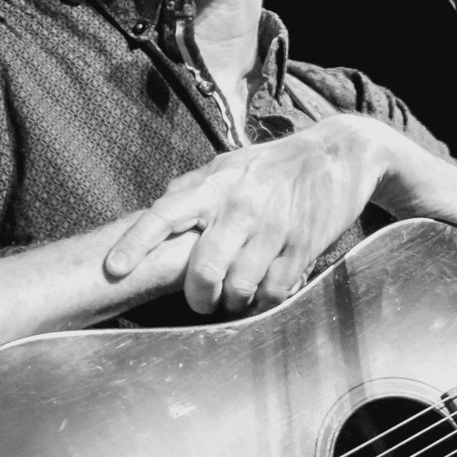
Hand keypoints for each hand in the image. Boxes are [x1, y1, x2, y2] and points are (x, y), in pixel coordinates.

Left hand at [105, 117, 389, 315]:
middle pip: (204, 270)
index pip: (165, 213)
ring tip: (236, 294)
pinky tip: (265, 288)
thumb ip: (192, 189)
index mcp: (216, 184)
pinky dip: (264, 300)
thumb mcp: (231, 163)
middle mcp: (241, 206)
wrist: (341, 154)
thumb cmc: (276, 164)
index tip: (114, 269)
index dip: (137, 243)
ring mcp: (274, 228)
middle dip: (198, 297)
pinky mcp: (302, 246)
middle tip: (202, 299)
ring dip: (233, 302)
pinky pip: (273, 292)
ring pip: (238, 288)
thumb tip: (155, 209)